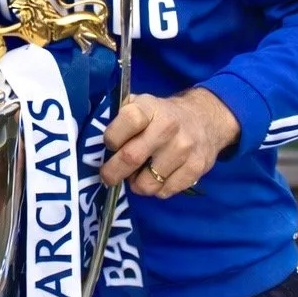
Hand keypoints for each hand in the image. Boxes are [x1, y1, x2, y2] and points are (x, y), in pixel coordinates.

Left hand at [99, 88, 239, 198]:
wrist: (205, 119)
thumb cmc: (161, 115)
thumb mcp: (140, 104)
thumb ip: (118, 117)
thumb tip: (93, 141)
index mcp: (150, 108)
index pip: (125, 121)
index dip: (111, 138)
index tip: (109, 145)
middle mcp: (168, 127)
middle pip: (131, 158)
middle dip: (112, 172)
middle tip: (108, 176)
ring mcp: (184, 149)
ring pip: (146, 183)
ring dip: (136, 184)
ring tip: (138, 174)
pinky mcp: (196, 168)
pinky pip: (164, 192)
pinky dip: (156, 189)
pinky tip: (157, 176)